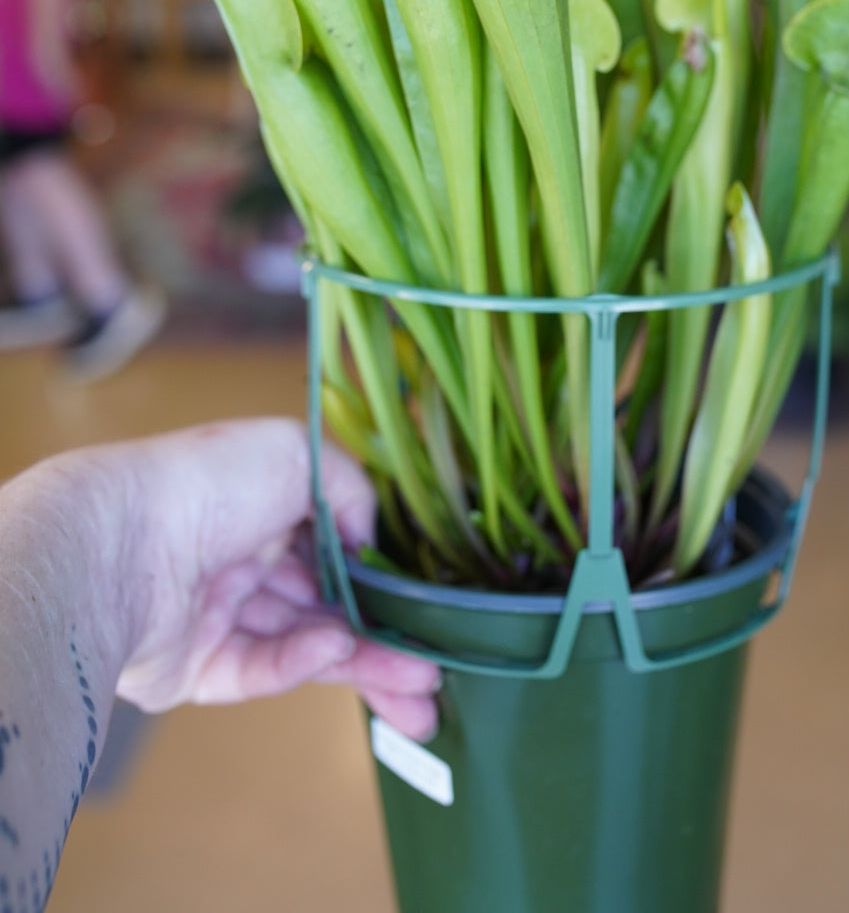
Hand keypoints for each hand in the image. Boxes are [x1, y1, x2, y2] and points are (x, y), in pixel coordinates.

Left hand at [108, 418, 438, 739]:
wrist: (118, 546)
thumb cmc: (205, 483)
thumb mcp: (298, 452)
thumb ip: (350, 489)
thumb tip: (367, 537)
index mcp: (261, 500)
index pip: (334, 541)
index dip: (380, 572)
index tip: (428, 598)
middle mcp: (242, 555)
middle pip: (327, 602)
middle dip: (385, 635)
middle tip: (436, 668)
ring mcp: (220, 614)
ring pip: (305, 644)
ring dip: (363, 662)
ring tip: (418, 688)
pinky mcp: (197, 667)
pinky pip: (261, 669)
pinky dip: (302, 663)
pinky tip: (338, 653)